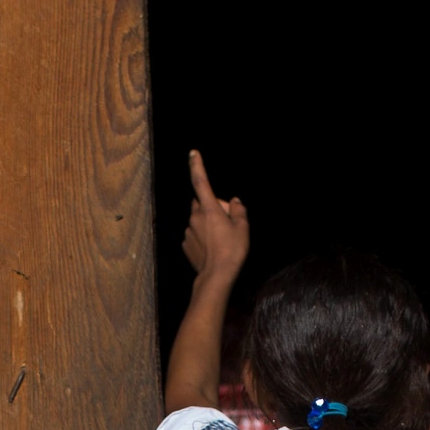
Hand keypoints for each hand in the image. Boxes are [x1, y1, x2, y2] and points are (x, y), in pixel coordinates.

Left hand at [181, 150, 249, 281]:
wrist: (216, 276)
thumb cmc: (232, 250)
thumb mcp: (243, 227)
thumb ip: (238, 210)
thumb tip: (233, 201)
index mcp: (209, 209)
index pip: (200, 182)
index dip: (197, 166)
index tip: (193, 153)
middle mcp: (195, 217)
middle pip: (202, 204)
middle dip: (211, 207)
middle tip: (227, 222)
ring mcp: (188, 232)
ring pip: (198, 220)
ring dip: (207, 223)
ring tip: (221, 239)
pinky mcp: (186, 245)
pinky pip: (195, 235)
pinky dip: (202, 237)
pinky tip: (212, 248)